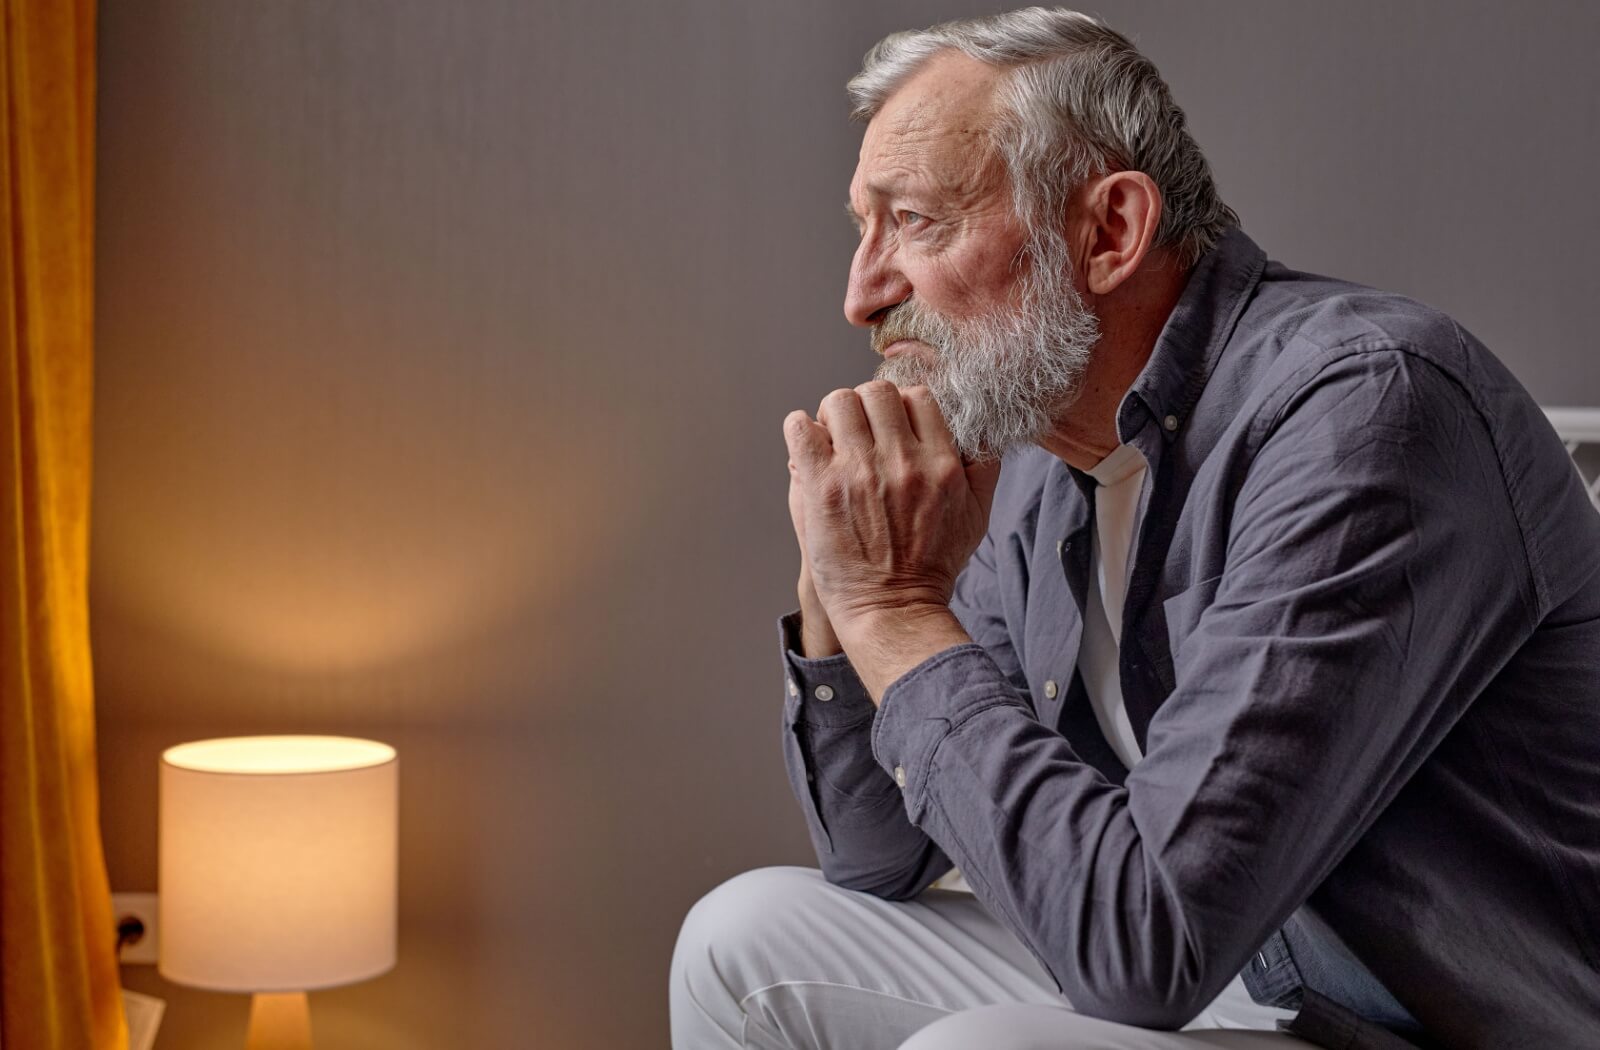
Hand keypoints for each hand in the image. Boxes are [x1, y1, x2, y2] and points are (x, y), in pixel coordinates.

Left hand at [783, 381, 1001, 662]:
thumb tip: (980, 434)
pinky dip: (799, 429)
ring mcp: (859, 471)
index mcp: (940, 463)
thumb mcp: (976, 516)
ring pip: (839, 401)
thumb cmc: (931, 566)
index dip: (900, 406)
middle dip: (865, 405)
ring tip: (831, 438)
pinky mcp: (822, 487)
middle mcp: (902, 461)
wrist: (892, 608)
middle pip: (877, 392)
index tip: (888, 425)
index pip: (917, 398)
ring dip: (831, 415)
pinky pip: (801, 429)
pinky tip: (806, 446)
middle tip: (856, 430)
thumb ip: (983, 470)